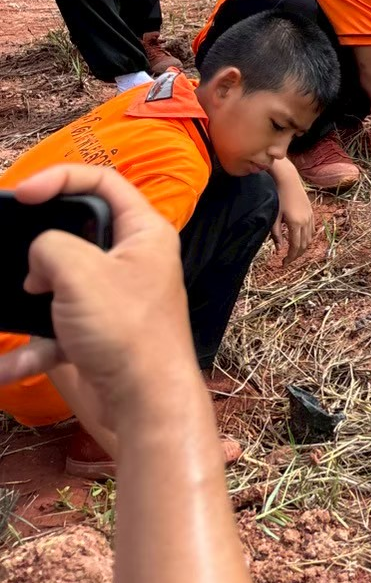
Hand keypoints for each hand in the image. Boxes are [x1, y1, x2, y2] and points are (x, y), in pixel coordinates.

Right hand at [0, 165, 198, 430]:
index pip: (102, 181)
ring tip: (15, 303)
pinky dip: (29, 346)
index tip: (23, 193)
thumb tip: (39, 260)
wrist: (145, 405)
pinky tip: (7, 366)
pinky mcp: (98, 333)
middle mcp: (133, 259)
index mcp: (143, 231)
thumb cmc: (126, 331)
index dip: (60, 177)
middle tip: (15, 250)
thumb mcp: (78, 272)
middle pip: (78, 229)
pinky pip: (55, 329)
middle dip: (41, 242)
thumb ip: (49, 246)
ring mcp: (114, 297)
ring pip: (60, 282)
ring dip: (31, 296)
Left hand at [271, 186, 314, 265]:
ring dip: (303, 248)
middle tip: (288, 260)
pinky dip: (308, 238)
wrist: (288, 181)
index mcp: (295, 224)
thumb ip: (276, 235)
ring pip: (309, 238)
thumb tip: (279, 249)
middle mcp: (305, 222)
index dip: (290, 257)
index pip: (295, 247)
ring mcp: (310, 217)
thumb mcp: (274, 217)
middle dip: (296, 255)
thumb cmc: (278, 198)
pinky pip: (312, 230)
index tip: (283, 263)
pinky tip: (301, 240)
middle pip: (304, 245)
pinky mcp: (311, 212)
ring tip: (294, 252)